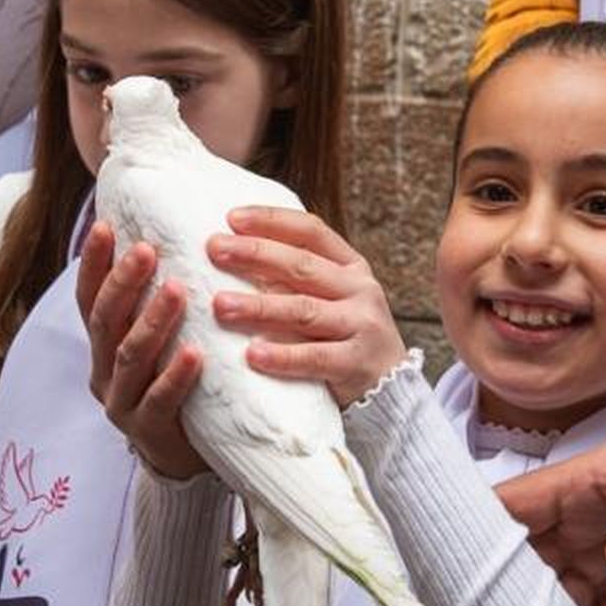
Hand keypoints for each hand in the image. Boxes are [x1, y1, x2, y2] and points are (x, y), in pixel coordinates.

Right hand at [77, 222, 207, 479]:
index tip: (105, 226)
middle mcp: (103, 370)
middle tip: (147, 250)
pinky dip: (175, 376)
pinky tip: (195, 354)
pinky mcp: (147, 431)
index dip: (93, 264)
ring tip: (177, 291)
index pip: (89, 298)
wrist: (183, 455)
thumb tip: (170, 239)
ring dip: (152, 321)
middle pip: (105, 321)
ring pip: (130, 356)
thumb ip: (155, 302)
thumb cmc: (173, 383)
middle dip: (124, 283)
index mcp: (102, 345)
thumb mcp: (158, 341)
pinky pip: (159, 401)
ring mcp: (120, 402)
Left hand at [207, 207, 403, 406]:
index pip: (310, 231)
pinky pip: (315, 357)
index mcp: (350, 265)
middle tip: (215, 249)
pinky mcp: (357, 363)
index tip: (231, 218)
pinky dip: (283, 356)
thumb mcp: (328, 298)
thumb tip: (230, 254)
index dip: (272, 221)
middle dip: (256, 254)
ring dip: (259, 307)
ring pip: (304, 310)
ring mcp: (362, 325)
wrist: (390, 387)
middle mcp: (359, 289)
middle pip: (302, 266)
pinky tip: (252, 354)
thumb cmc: (342, 336)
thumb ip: (293, 278)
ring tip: (219, 305)